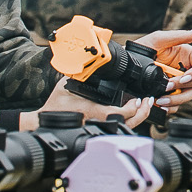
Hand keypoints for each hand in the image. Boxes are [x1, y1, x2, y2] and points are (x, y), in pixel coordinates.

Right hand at [24, 80, 153, 130]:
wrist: (44, 123)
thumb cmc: (55, 106)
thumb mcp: (67, 85)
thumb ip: (80, 73)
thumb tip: (88, 60)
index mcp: (95, 113)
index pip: (123, 113)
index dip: (135, 107)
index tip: (138, 99)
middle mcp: (100, 124)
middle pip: (130, 124)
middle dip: (142, 113)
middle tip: (147, 102)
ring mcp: (100, 129)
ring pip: (126, 128)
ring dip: (137, 118)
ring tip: (142, 106)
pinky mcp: (98, 131)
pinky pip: (118, 128)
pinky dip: (128, 121)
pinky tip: (129, 112)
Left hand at [134, 28, 191, 105]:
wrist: (123, 66)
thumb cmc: (139, 49)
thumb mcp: (157, 40)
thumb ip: (179, 36)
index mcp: (186, 56)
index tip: (184, 77)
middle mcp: (184, 70)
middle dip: (184, 87)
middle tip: (167, 87)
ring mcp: (177, 84)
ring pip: (189, 95)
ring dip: (177, 100)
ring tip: (161, 100)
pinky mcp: (169, 95)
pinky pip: (177, 105)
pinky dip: (170, 107)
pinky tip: (160, 105)